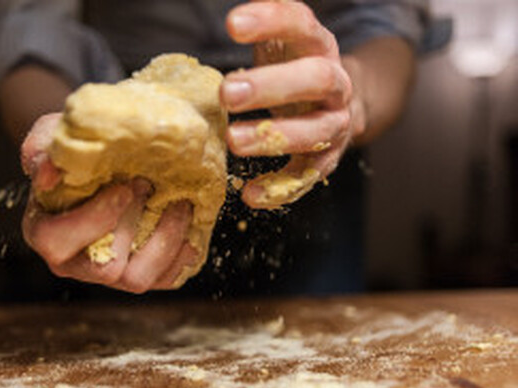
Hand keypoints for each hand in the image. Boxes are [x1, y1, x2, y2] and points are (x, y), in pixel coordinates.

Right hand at [20, 114, 197, 292]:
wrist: (116, 159)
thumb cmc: (81, 150)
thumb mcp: (54, 135)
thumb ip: (43, 149)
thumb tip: (47, 174)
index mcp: (45, 233)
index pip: (57, 242)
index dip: (94, 218)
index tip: (123, 186)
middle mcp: (76, 263)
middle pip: (106, 268)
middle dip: (134, 224)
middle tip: (149, 185)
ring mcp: (111, 274)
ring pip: (139, 279)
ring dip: (165, 238)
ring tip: (178, 202)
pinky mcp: (144, 275)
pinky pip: (167, 278)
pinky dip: (183, 251)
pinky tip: (190, 220)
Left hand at [221, 0, 366, 208]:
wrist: (337, 103)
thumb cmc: (294, 68)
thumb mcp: (282, 41)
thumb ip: (264, 24)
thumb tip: (241, 9)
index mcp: (320, 47)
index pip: (301, 25)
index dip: (271, 21)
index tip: (232, 24)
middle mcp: (336, 83)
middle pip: (316, 79)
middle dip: (272, 86)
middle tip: (227, 94)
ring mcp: (335, 123)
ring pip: (315, 132)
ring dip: (274, 137)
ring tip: (233, 140)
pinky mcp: (326, 159)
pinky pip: (307, 175)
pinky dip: (279, 188)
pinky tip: (249, 194)